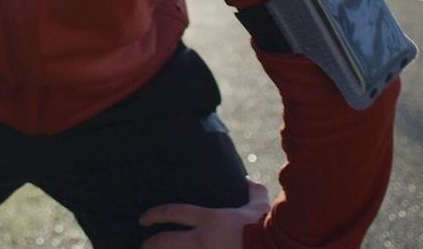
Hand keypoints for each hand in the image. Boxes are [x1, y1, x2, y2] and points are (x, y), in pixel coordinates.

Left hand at [138, 178, 270, 247]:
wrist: (279, 248)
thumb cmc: (267, 228)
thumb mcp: (259, 207)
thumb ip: (252, 191)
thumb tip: (248, 180)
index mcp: (211, 220)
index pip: (173, 213)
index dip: (154, 215)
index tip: (144, 219)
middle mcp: (203, 240)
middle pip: (165, 241)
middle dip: (150, 243)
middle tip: (144, 244)